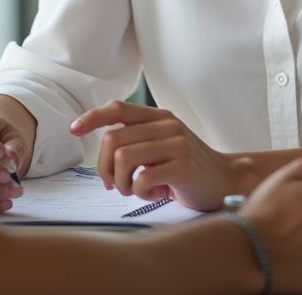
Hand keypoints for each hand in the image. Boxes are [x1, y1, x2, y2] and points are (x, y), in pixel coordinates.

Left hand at [70, 100, 257, 210]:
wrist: (227, 180)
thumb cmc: (186, 167)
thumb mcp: (162, 143)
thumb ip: (138, 139)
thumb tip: (103, 146)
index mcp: (158, 116)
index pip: (117, 109)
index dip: (92, 117)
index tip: (74, 129)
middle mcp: (166, 124)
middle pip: (112, 140)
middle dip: (105, 169)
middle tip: (116, 185)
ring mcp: (176, 143)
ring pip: (123, 160)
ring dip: (123, 183)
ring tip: (137, 190)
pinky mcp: (183, 165)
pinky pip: (142, 180)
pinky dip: (142, 193)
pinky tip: (157, 193)